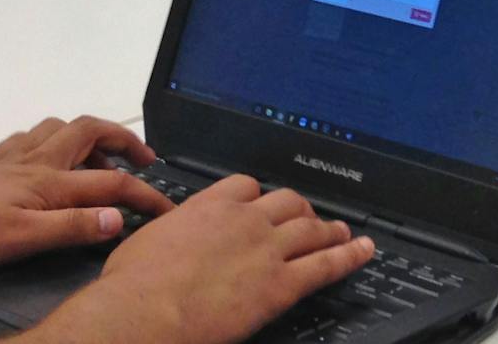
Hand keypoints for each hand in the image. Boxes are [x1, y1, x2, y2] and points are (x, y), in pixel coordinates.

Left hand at [0, 115, 171, 267]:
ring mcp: (12, 158)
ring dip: (89, 136)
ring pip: (62, 128)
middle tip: (145, 160)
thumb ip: (72, 226)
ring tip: (100, 159)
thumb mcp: (21, 238)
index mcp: (50, 181)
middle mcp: (36, 160)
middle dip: (124, 140)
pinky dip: (51, 139)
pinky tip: (45, 156)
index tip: (168, 210)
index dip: (145, 195)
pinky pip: (30, 137)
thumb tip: (118, 218)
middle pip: (92, 133)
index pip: (111, 184)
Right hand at [27, 175, 374, 343]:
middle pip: (286, 201)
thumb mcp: (145, 241)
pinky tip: (363, 251)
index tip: (262, 202)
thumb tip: (162, 238)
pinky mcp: (280, 284)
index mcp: (209, 207)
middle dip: (300, 209)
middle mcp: (243, 220)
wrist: (144, 312)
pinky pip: (325, 265)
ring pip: (310, 229)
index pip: (246, 186)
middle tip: (308, 218)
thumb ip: (168, 233)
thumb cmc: (134, 285)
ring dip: (329, 229)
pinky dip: (349, 256)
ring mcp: (265, 249)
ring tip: (342, 231)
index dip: (259, 195)